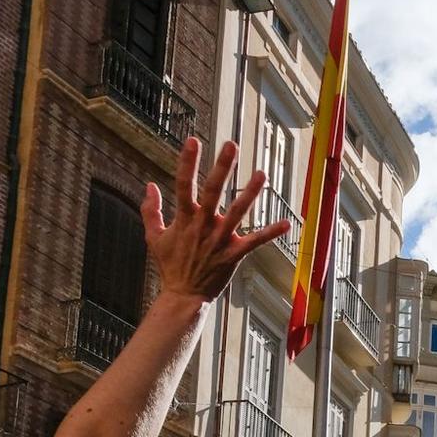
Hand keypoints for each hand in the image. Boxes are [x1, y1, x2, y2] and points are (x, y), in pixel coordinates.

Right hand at [145, 139, 288, 302]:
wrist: (184, 296)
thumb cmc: (170, 266)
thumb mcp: (154, 237)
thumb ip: (150, 210)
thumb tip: (149, 186)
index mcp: (184, 218)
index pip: (183, 184)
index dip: (188, 162)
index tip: (193, 141)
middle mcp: (203, 226)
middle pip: (213, 191)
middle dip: (222, 167)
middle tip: (232, 145)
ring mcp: (220, 240)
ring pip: (238, 212)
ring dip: (250, 193)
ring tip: (262, 174)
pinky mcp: (234, 255)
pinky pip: (255, 242)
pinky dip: (271, 233)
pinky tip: (287, 223)